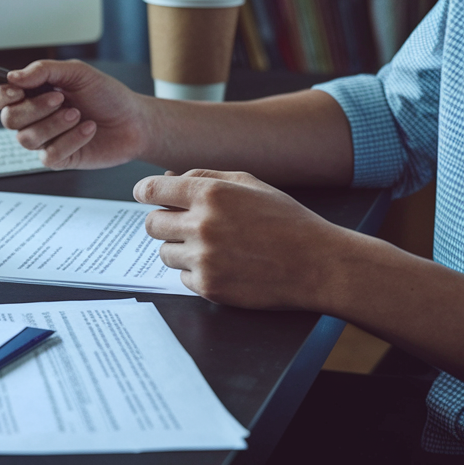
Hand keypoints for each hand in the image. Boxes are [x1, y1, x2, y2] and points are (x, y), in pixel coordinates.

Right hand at [0, 60, 150, 168]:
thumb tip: (13, 76)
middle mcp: (34, 117)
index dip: (0, 94)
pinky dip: (71, 139)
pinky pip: (49, 154)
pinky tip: (87, 129)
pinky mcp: (58, 158)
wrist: (134, 120)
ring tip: (78, 114)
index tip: (17, 90)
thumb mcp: (77, 72)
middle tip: (61, 98)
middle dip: (35, 108)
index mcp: (33, 93)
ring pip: (26, 139)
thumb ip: (43, 70)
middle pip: (9, 119)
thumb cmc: (107, 95)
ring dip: (54, 124)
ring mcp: (45, 139)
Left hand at [134, 169, 353, 309]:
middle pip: (151, 224)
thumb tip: (169, 178)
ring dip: (180, 249)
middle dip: (164, 222)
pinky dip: (195, 273)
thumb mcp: (250, 184)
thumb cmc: (286, 221)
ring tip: (211, 247)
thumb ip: (205, 177)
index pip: (151, 190)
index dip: (146, 193)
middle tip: (185, 225)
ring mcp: (204, 259)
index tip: (148, 197)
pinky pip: (182, 278)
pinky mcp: (209, 287)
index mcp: (211, 193)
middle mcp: (202, 225)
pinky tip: (223, 266)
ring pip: (164, 253)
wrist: (318, 264)